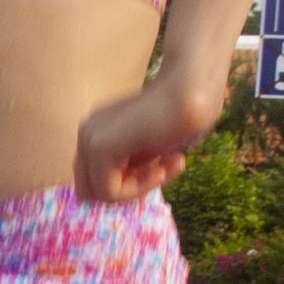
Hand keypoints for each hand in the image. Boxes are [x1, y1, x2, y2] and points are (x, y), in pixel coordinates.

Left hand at [72, 79, 218, 203]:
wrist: (196, 89)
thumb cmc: (184, 114)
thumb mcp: (152, 146)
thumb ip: (133, 164)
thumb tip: (117, 193)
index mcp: (97, 128)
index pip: (98, 175)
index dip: (132, 181)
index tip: (164, 165)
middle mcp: (87, 131)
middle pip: (91, 188)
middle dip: (128, 188)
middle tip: (165, 169)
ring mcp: (89, 138)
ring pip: (97, 194)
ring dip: (137, 190)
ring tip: (170, 165)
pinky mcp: (100, 148)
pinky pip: (109, 193)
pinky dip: (138, 190)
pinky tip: (165, 167)